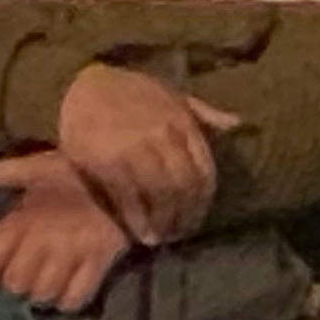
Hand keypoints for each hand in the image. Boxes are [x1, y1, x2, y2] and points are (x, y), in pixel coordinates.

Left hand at [0, 149, 134, 313]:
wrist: (124, 170)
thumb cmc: (73, 170)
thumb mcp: (34, 166)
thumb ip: (0, 174)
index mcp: (23, 216)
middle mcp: (44, 239)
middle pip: (17, 281)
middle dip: (15, 284)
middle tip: (19, 280)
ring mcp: (73, 253)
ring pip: (44, 292)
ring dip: (39, 294)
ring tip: (41, 289)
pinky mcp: (100, 262)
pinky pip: (77, 297)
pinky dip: (67, 302)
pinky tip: (64, 294)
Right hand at [50, 63, 239, 246]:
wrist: (83, 82)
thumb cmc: (131, 91)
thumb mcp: (172, 94)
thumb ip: (203, 113)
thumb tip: (237, 123)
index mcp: (181, 122)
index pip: (204, 170)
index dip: (203, 201)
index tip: (197, 217)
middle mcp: (161, 136)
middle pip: (184, 187)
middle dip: (186, 216)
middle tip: (180, 233)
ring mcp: (133, 149)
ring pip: (161, 196)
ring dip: (164, 222)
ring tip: (162, 237)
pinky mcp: (106, 162)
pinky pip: (129, 198)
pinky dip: (138, 220)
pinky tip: (140, 233)